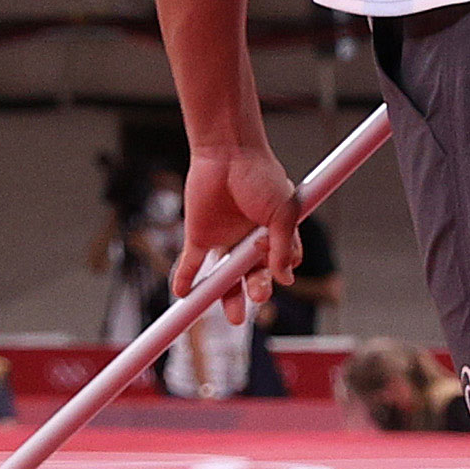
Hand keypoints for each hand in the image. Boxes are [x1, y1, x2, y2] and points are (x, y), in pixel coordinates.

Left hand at [172, 137, 299, 322]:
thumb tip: (286, 278)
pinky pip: (191, 264)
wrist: (228, 151)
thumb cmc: (261, 175)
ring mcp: (223, 239)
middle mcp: (248, 241)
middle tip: (258, 296)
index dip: (279, 273)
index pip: (278, 265)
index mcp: (273, 234)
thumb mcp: (283, 212)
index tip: (279, 271)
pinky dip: (186, 279)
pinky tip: (183, 295)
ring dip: (226, 297)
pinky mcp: (198, 235)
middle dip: (256, 292)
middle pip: (251, 277)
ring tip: (235, 317)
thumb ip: (282, 247)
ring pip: (224, 278)